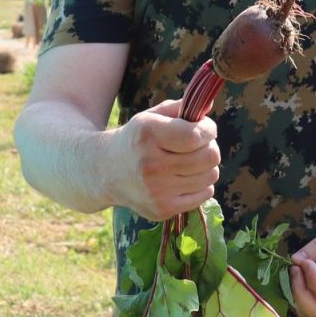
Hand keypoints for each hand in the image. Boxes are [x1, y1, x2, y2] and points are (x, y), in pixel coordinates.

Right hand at [111, 98, 220, 221]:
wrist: (105, 172)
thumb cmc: (137, 140)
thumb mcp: (151, 116)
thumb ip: (181, 108)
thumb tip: (209, 107)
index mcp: (148, 135)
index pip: (196, 135)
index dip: (209, 130)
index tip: (206, 128)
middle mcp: (151, 165)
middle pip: (208, 157)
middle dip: (210, 147)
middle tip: (200, 145)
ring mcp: (157, 191)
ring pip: (211, 176)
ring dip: (207, 166)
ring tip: (191, 161)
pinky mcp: (163, 209)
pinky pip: (205, 194)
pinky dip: (202, 184)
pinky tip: (185, 178)